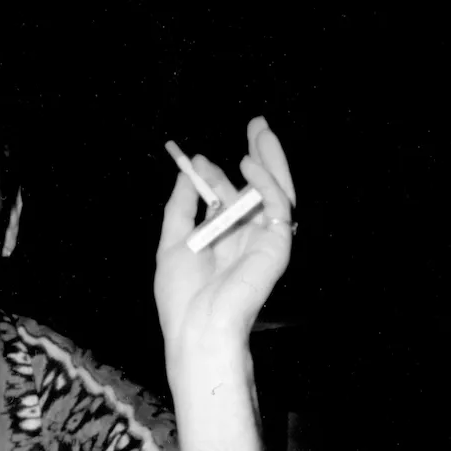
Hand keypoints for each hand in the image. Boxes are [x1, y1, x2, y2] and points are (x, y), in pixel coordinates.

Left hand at [154, 117, 296, 352]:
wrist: (197, 326)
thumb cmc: (182, 296)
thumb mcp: (173, 242)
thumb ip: (181, 208)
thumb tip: (184, 174)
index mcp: (224, 240)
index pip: (226, 199)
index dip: (214, 177)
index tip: (195, 160)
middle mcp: (247, 237)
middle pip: (257, 189)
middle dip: (258, 155)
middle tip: (255, 123)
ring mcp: (265, 240)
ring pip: (276, 190)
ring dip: (270, 157)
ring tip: (260, 129)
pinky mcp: (278, 244)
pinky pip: (278, 205)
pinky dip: (265, 182)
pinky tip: (248, 164)